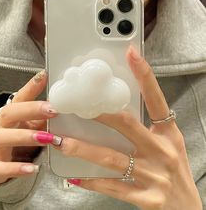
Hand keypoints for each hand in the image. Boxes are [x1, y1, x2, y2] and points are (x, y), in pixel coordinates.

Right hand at [0, 70, 58, 183]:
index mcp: (11, 114)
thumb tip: (66, 104)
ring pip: (2, 137)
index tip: (45, 76)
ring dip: (26, 136)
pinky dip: (16, 168)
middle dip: (30, 110)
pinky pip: (1, 168)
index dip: (31, 87)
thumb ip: (45, 115)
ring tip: (48, 138)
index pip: (19, 97)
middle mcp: (0, 127)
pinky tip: (33, 168)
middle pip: (8, 113)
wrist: (1, 161)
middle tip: (52, 110)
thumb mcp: (31, 123)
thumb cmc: (19, 136)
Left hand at [53, 47, 201, 209]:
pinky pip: (112, 186)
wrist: (188, 209)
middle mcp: (162, 151)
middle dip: (99, 114)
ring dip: (83, 149)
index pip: (156, 99)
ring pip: (111, 158)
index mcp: (168, 134)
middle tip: (75, 107)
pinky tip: (73, 178)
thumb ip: (147, 128)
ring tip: (60, 142)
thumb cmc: (176, 171)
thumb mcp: (169, 145)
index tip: (131, 53)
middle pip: (125, 124)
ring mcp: (154, 175)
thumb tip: (118, 112)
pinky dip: (91, 181)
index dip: (144, 75)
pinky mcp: (145, 198)